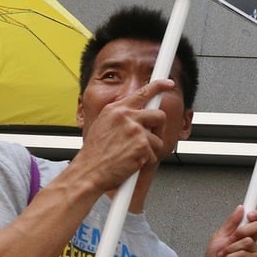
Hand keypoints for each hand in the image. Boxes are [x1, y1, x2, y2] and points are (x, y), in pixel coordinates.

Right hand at [71, 79, 174, 193]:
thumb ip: (121, 118)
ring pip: (158, 139)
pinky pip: (155, 154)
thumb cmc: (94, 154)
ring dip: (150, 149)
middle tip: (150, 138)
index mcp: (115, 109)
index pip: (142, 92)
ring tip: (133, 155)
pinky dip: (146, 162)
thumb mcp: (103, 126)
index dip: (159, 86)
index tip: (168, 84)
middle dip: (159, 128)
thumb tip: (138, 116)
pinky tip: (132, 163)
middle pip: (159, 115)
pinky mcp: (142, 145)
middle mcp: (126, 116)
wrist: (88, 172)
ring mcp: (135, 130)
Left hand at [200, 205, 256, 256]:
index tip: (250, 213)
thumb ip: (230, 223)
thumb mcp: (219, 237)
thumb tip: (240, 209)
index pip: (254, 220)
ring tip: (224, 256)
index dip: (255, 214)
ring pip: (247, 241)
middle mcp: (250, 242)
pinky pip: (244, 254)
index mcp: (242, 233)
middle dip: (241, 231)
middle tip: (232, 238)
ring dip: (231, 249)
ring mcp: (253, 253)